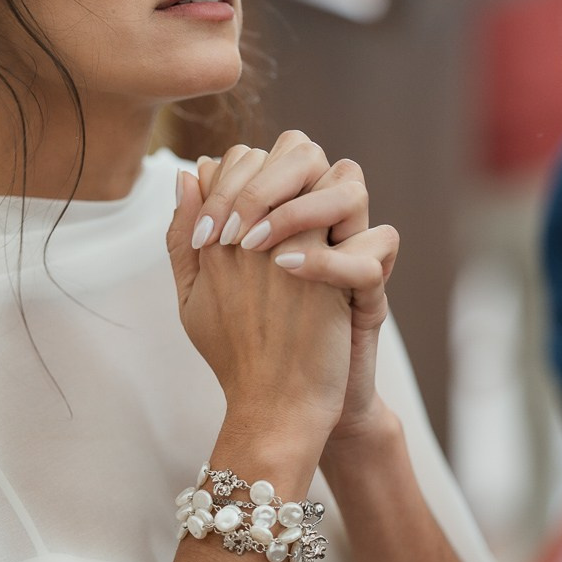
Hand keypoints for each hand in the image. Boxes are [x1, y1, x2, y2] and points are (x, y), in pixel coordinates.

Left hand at [189, 133, 398, 442]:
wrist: (287, 409)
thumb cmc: (245, 347)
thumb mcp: (201, 291)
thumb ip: (186, 235)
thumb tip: (184, 174)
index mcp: (276, 216)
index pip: (263, 155)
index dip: (229, 177)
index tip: (202, 227)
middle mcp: (317, 223)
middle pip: (308, 153)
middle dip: (263, 181)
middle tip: (229, 231)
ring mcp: (349, 249)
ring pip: (351, 182)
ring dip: (299, 206)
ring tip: (254, 245)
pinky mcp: (371, 287)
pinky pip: (378, 244)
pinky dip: (331, 254)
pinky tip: (285, 269)